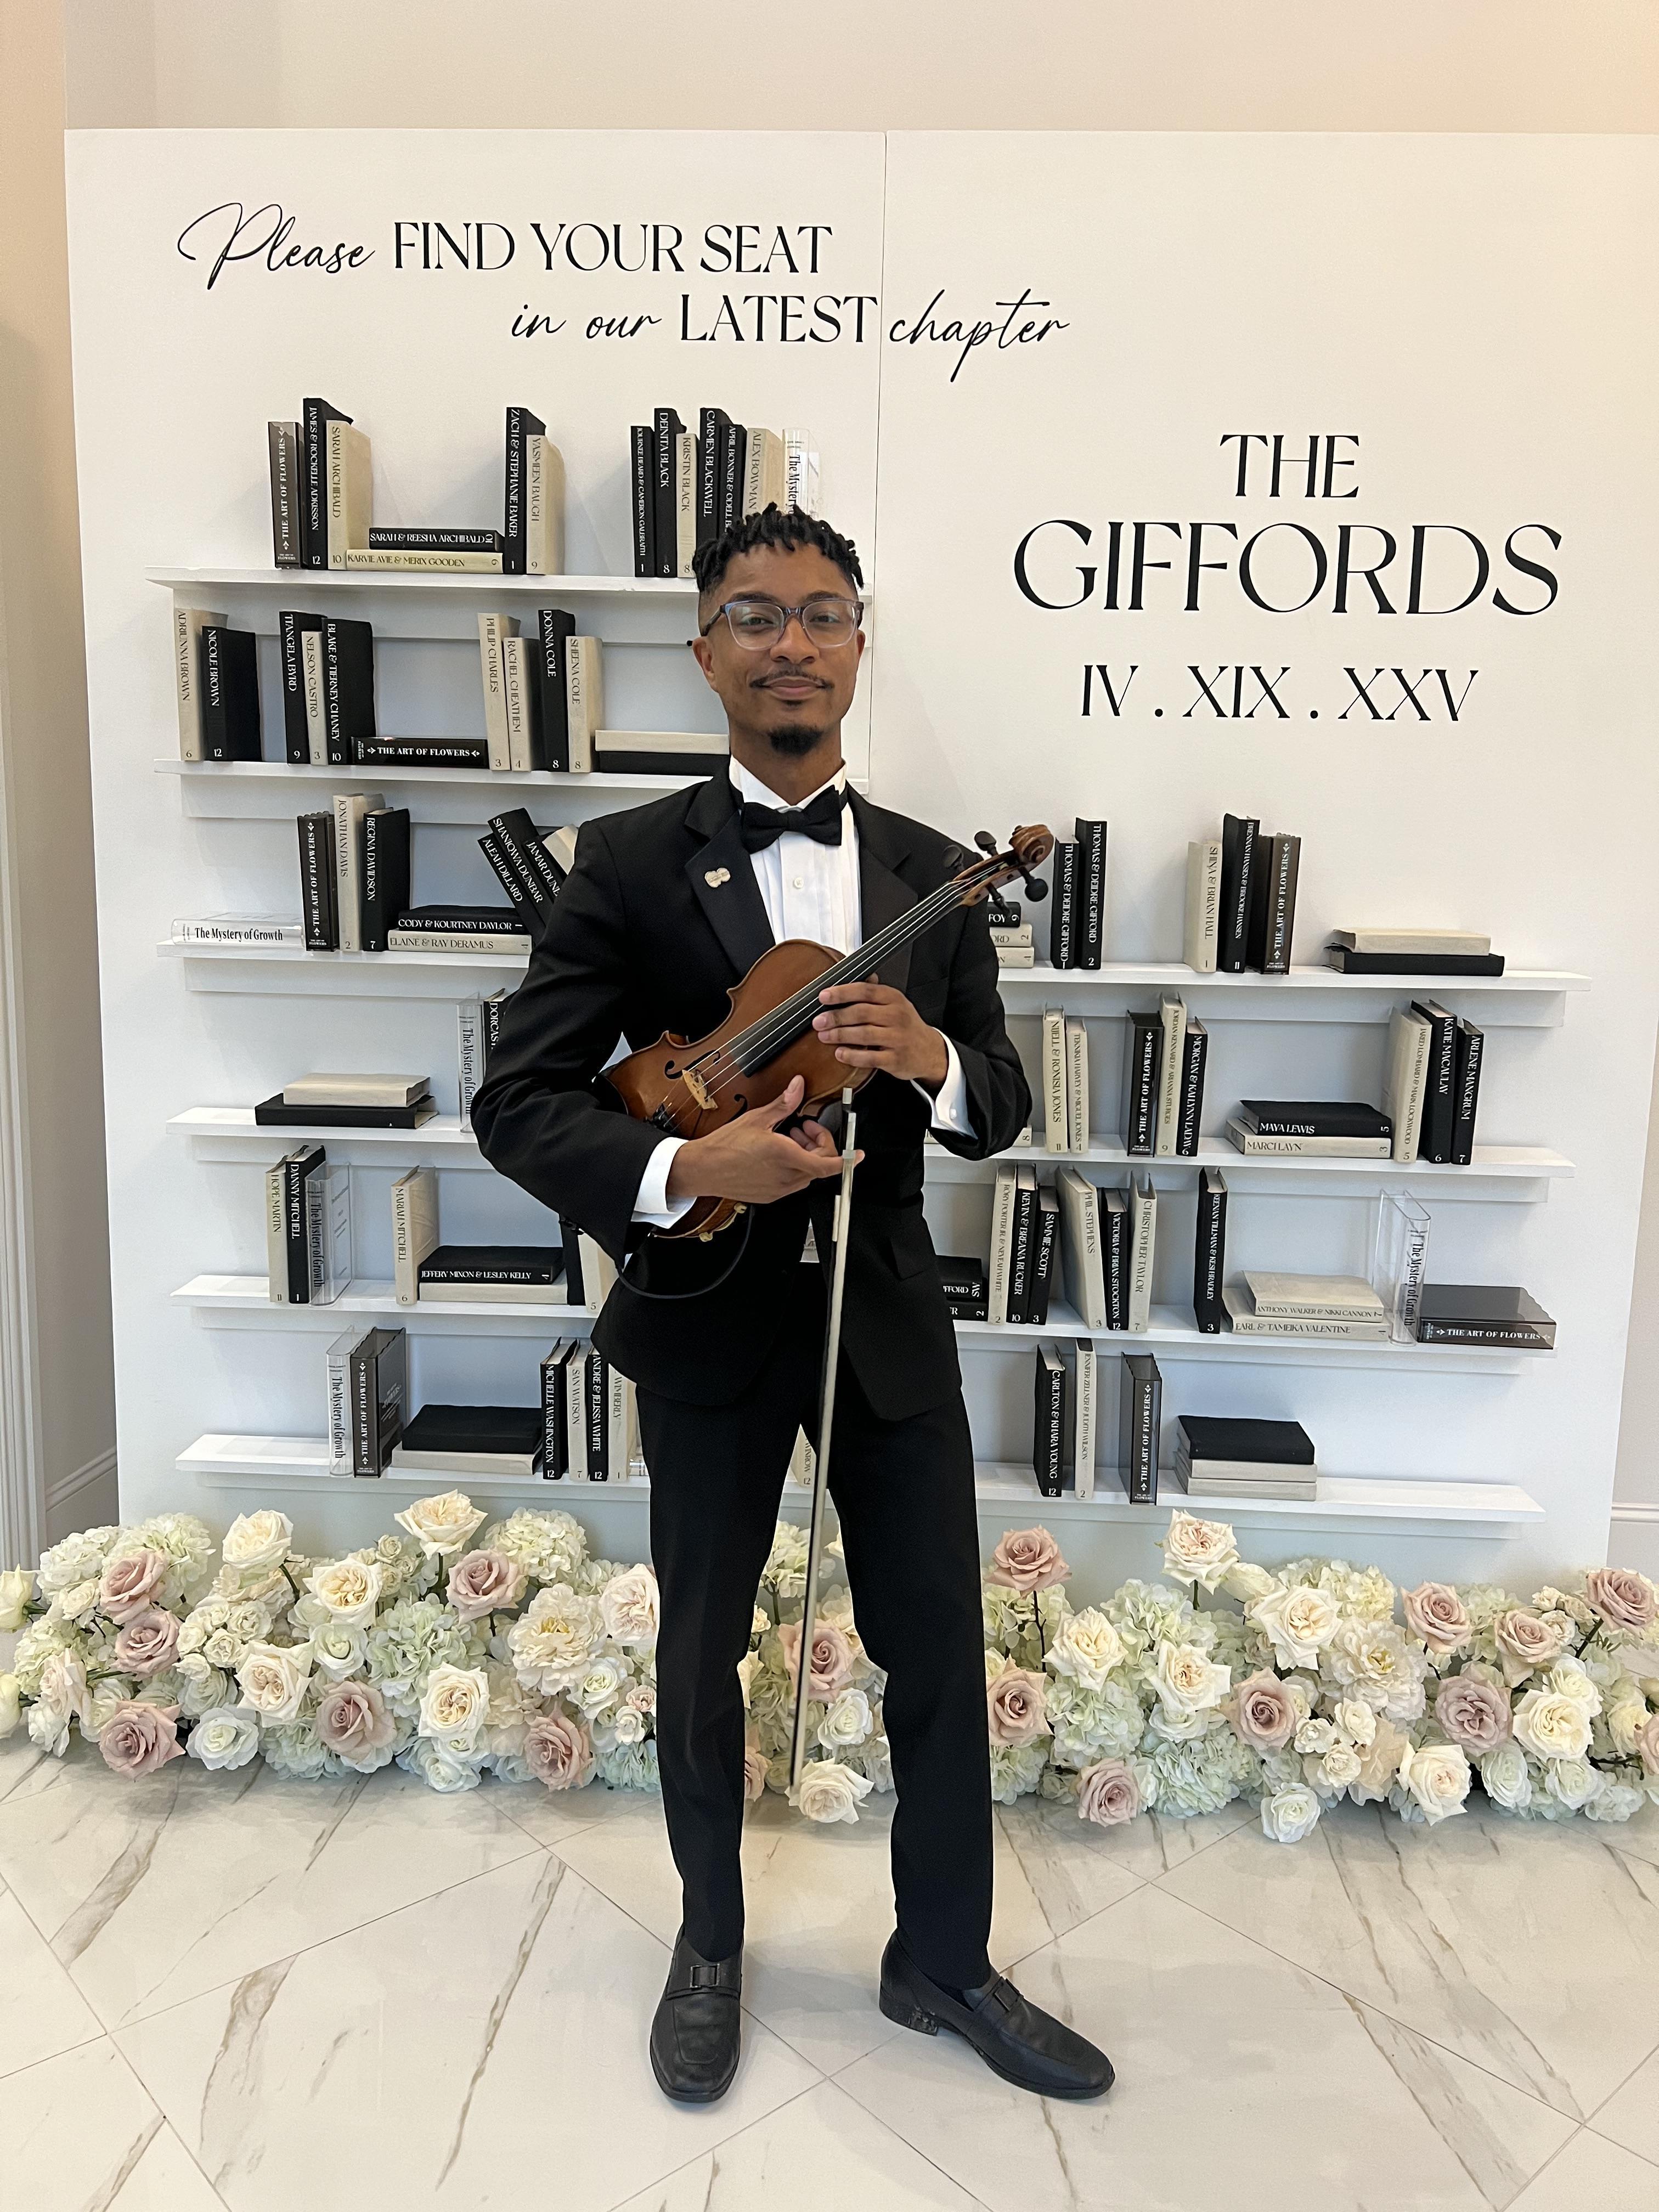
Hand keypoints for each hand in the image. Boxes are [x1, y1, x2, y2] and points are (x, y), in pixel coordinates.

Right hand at [665, 1074, 858, 1204]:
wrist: (703, 1169)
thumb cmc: (725, 1146)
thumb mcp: (757, 1119)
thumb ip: (784, 1104)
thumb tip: (798, 1087)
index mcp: (785, 1156)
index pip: (827, 1164)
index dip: (847, 1160)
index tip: (857, 1154)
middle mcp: (785, 1176)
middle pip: (819, 1165)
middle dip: (818, 1144)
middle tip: (803, 1126)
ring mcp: (779, 1189)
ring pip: (807, 1173)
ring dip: (806, 1155)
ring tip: (787, 1137)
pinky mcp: (771, 1195)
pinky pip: (793, 1181)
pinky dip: (794, 1166)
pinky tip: (778, 1152)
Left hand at [812, 981, 949, 1087]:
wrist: (929, 1051)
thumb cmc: (906, 1026)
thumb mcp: (894, 1004)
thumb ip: (872, 993)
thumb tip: (845, 981)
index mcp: (894, 998)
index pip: (865, 991)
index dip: (842, 992)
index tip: (823, 996)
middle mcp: (897, 1016)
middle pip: (861, 1012)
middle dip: (836, 1016)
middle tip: (818, 1021)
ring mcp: (897, 1038)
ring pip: (864, 1034)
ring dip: (840, 1035)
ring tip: (824, 1036)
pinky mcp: (895, 1059)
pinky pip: (870, 1057)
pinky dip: (852, 1056)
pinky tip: (840, 1053)